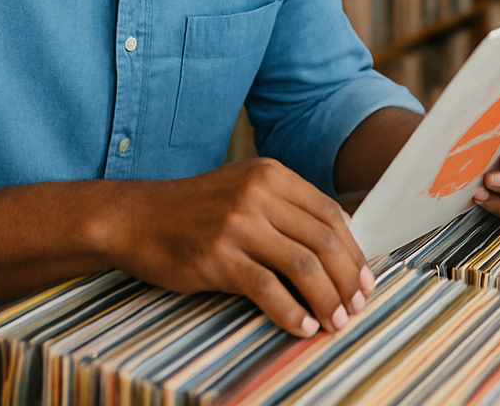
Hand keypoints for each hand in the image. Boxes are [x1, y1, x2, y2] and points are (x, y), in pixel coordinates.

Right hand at [101, 158, 372, 338]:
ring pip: (303, 266)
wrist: (135, 219)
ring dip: (327, 300)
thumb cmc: (194, 211)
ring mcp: (237, 223)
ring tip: (333, 322)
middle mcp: (257, 193)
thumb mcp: (243, 190)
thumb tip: (339, 249)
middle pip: (323, 241)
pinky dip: (291, 313)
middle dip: (347, 281)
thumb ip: (286, 209)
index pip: (330, 214)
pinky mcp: (218, 256)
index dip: (354, 252)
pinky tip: (300, 326)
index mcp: (270, 174)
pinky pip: (268, 290)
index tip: (364, 281)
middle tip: (355, 308)